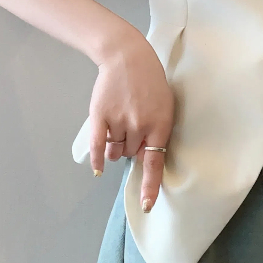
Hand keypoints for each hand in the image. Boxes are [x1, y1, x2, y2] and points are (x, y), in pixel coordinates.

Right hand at [88, 26, 174, 211]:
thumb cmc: (151, 82)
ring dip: (115, 146)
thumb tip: (143, 156)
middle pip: (131, 155)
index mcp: (160, 125)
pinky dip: (96, 158)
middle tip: (132, 125)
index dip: (150, 186)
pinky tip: (97, 169)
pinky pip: (97, 146)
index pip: (154, 163)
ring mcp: (119, 122)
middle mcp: (139, 127)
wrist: (128, 57)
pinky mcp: (100, 116)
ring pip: (114, 151)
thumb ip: (157, 131)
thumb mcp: (165, 105)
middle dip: (131, 147)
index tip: (147, 205)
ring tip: (119, 123)